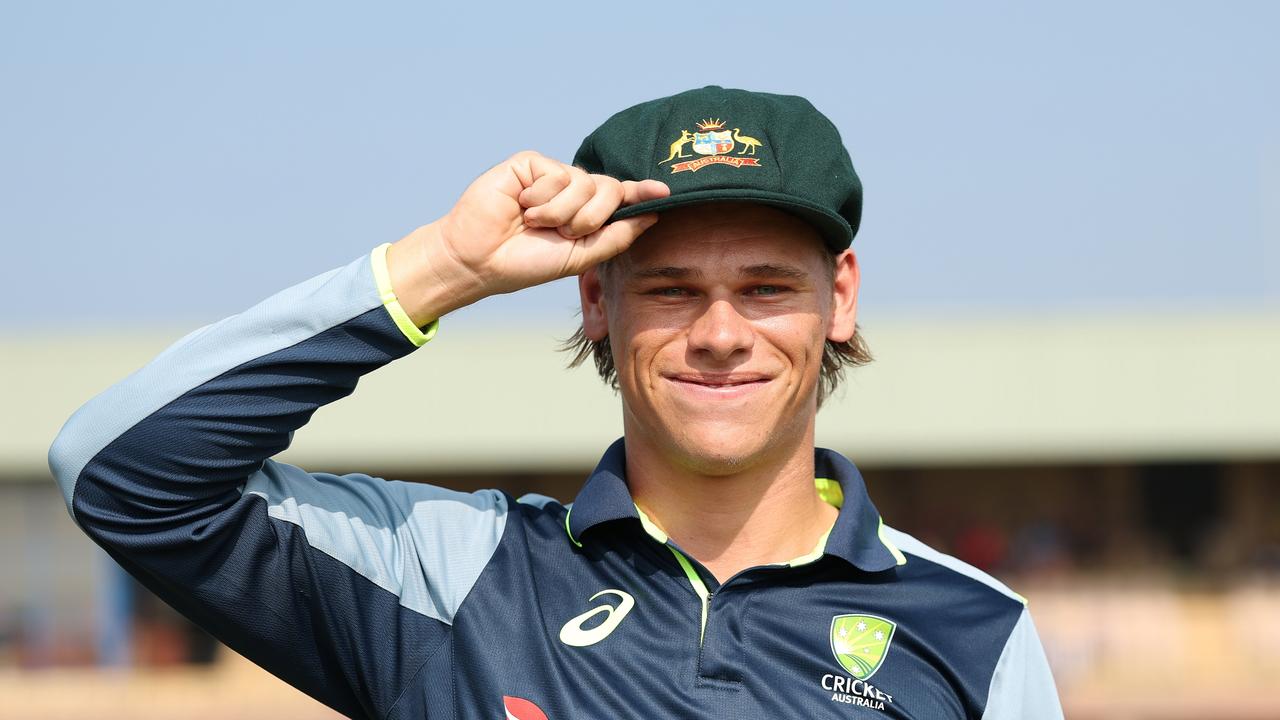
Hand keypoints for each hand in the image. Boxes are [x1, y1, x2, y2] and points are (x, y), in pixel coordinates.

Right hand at [388, 151, 669, 324]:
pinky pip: (556, 174)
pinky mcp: (530, 164)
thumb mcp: (579, 256)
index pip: (620, 199)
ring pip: (583, 182)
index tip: (665, 192)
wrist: (480, 259)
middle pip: (609, 189)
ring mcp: (551, 175)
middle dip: (591, 217)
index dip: (641, 193)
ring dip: (560, 211)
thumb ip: (616, 236)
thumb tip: (652, 214)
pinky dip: (542, 198)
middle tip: (562, 232)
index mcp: (585, 214)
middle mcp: (572, 191)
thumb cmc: (525, 263)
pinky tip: (522, 205)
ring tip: (535, 222)